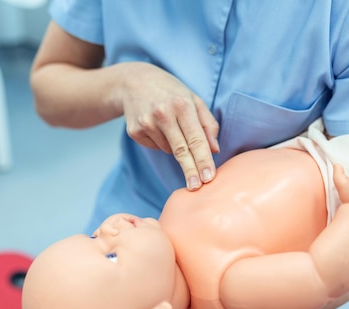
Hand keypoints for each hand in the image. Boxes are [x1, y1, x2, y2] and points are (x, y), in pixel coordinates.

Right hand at [118, 62, 219, 189]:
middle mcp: (163, 114)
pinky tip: (156, 126)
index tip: (208, 177)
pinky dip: (160, 142)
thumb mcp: (193, 100)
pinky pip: (155, 147)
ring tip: (170, 125)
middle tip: (196, 187)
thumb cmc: (171, 92)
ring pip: (168, 150)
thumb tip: (214, 150)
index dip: (203, 160)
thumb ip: (207, 124)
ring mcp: (146, 123)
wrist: (133, 81)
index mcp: (182, 105)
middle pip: (181, 151)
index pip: (195, 139)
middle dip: (190, 170)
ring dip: (175, 146)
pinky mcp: (134, 131)